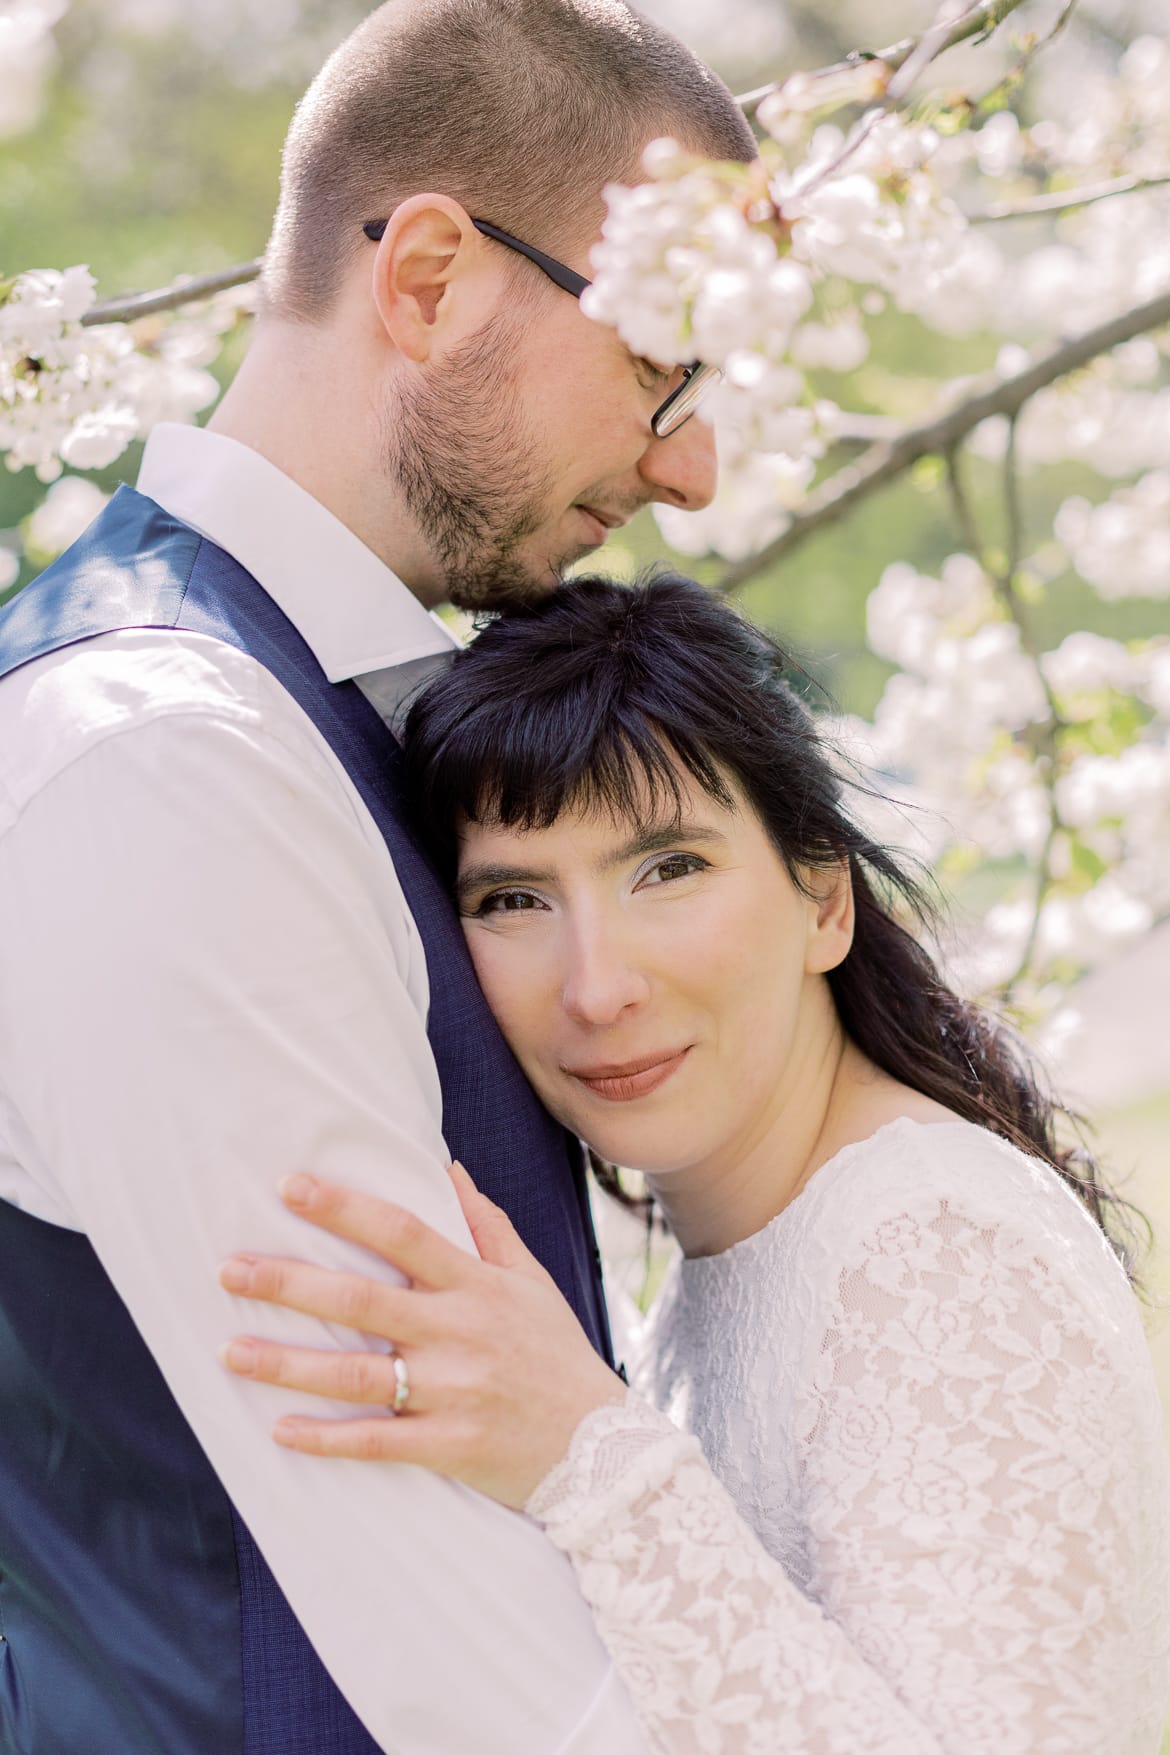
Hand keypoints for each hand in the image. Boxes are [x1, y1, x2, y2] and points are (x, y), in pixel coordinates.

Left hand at [218, 1162, 625, 1508]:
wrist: (602, 1449)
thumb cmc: (557, 1356)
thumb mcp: (532, 1282)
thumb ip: (488, 1227)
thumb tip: (448, 1170)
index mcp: (477, 1285)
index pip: (403, 1233)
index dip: (345, 1208)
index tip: (290, 1186)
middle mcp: (460, 1333)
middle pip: (363, 1301)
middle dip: (291, 1283)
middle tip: (230, 1269)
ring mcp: (453, 1391)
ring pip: (357, 1374)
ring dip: (288, 1363)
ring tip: (230, 1351)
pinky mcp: (449, 1446)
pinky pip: (377, 1442)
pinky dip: (327, 1437)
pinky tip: (279, 1429)